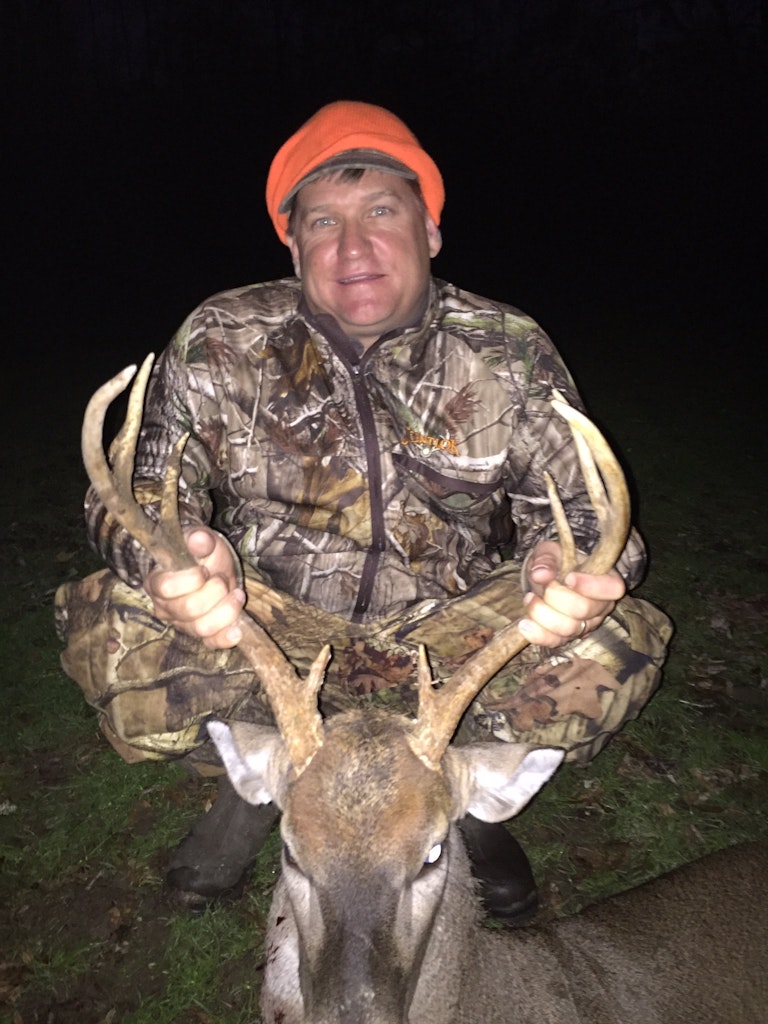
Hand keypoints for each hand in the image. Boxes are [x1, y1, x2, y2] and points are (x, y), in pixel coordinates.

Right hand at [144, 527, 245, 648]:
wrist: (213, 569)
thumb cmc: (202, 555)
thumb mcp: (203, 541)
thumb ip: (200, 539)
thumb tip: (199, 538)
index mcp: (157, 582)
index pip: (165, 587)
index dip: (190, 579)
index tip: (204, 570)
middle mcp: (165, 608)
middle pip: (188, 608)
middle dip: (214, 591)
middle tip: (222, 579)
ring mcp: (183, 624)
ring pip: (202, 628)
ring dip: (226, 610)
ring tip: (237, 594)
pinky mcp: (201, 636)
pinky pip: (211, 643)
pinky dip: (226, 638)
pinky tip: (238, 628)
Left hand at [518, 540, 624, 647]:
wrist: (548, 578)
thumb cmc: (556, 562)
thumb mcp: (551, 552)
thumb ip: (546, 559)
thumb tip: (540, 573)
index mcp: (606, 580)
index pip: (613, 588)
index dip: (591, 585)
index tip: (569, 577)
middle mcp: (601, 606)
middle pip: (584, 609)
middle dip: (556, 597)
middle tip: (544, 586)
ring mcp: (586, 625)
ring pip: (569, 628)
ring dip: (543, 613)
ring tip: (530, 598)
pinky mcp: (568, 637)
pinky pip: (555, 642)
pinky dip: (537, 634)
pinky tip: (524, 624)